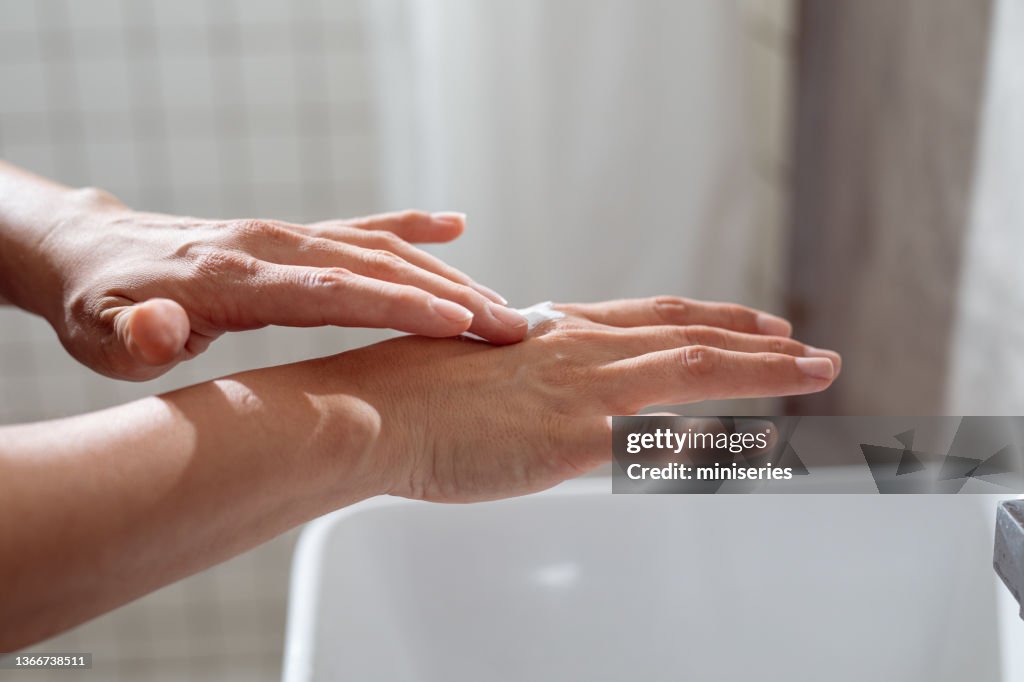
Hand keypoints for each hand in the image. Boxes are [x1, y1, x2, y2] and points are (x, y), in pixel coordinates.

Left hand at [34, 188, 525, 379]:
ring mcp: (287, 234)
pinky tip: (454, 226)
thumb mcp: (100, 335)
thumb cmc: (101, 305)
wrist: (93, 252)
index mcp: (233, 275)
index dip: (398, 305)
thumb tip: (161, 331)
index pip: (331, 291)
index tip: (458, 323)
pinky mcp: (294, 235)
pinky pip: (362, 227)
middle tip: (511, 326)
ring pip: (380, 248)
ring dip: (446, 274)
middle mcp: (272, 244)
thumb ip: (135, 337)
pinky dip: (410, 227)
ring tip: (502, 307)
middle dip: (449, 294)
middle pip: (375, 265)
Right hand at [307, 296, 839, 502]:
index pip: (657, 315)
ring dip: (764, 371)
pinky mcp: (570, 438)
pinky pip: (660, 439)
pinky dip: (714, 441)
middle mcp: (580, 349)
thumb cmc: (411, 391)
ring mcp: (580, 390)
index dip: (716, 317)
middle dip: (763, 342)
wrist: (371, 409)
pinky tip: (757, 446)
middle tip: (815, 351)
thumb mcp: (481, 366)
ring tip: (816, 373)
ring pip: (695, 367)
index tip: (759, 323)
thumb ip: (529, 372)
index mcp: (559, 330)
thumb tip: (550, 390)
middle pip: (692, 335)